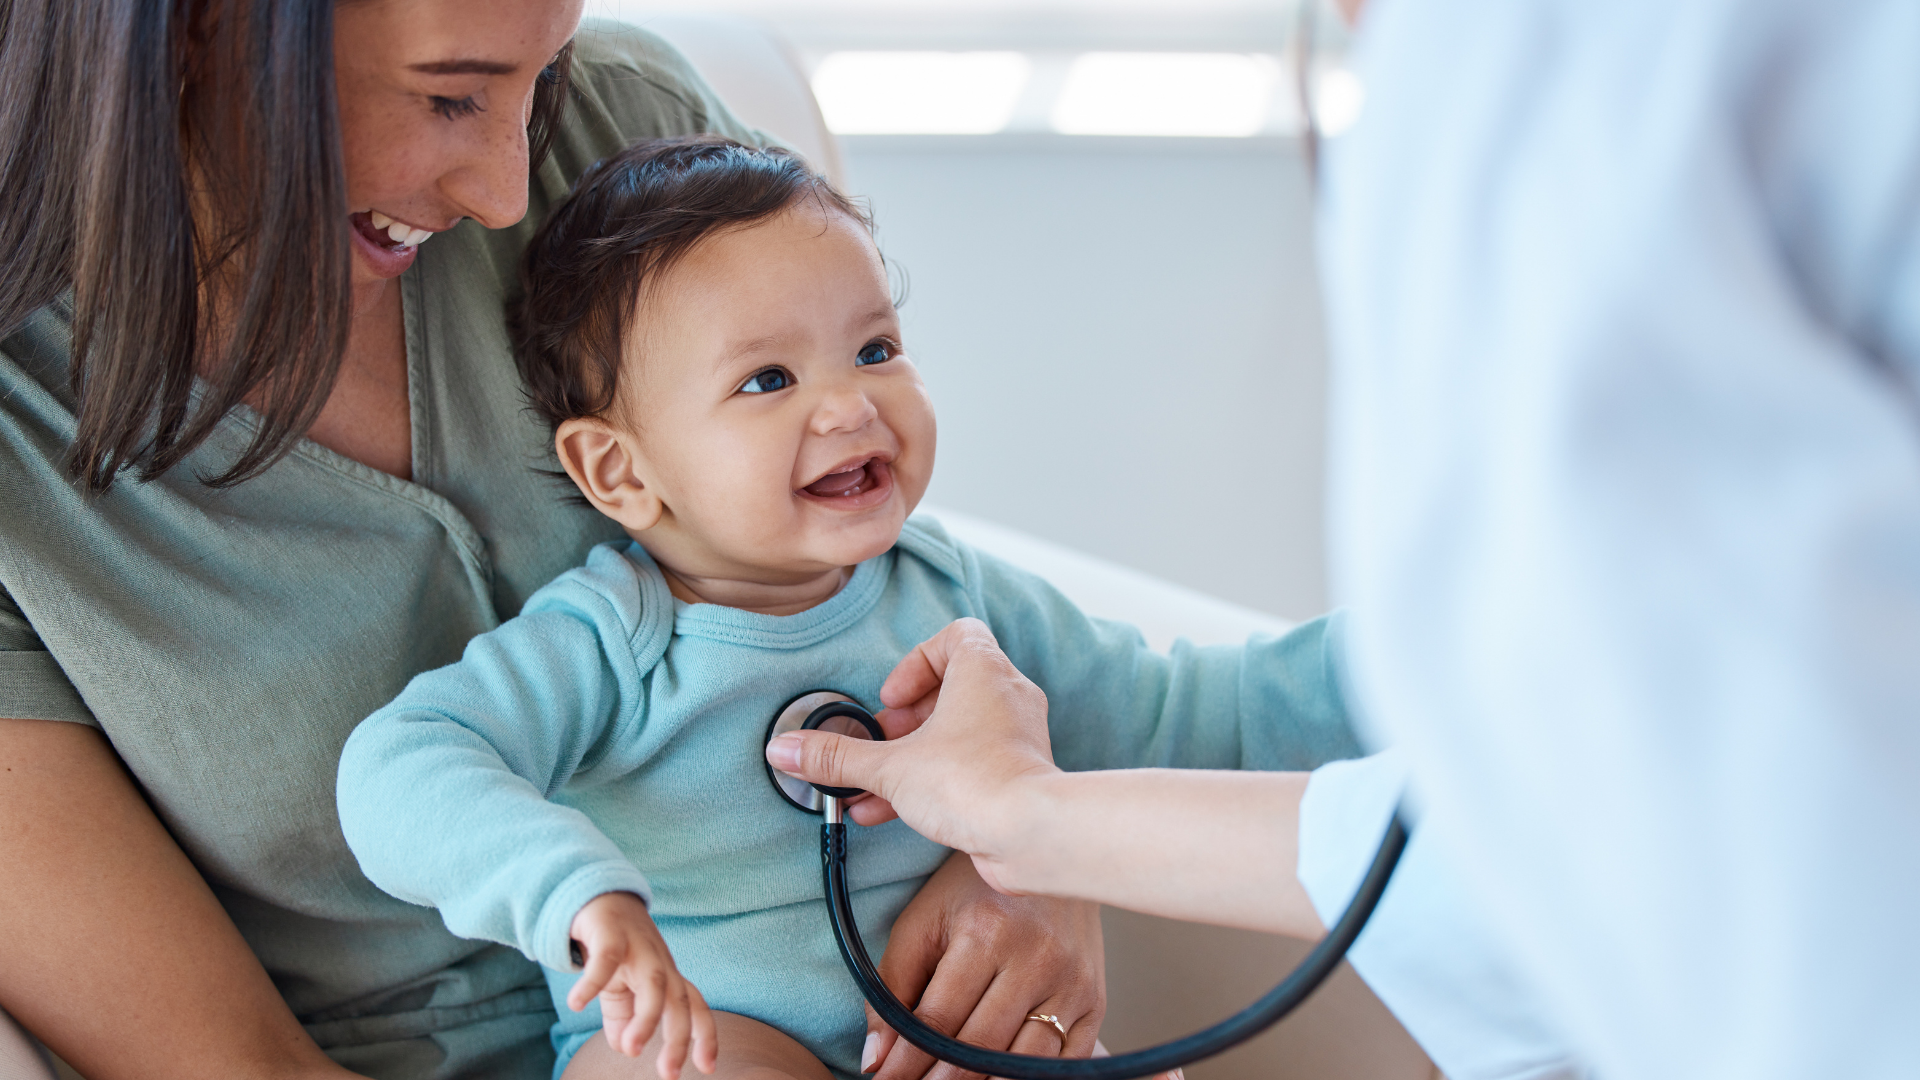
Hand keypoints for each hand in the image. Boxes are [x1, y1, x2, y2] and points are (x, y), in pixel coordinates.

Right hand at [567, 892, 717, 1079]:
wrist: (599, 895)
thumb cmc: (616, 948)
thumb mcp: (621, 988)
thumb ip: (625, 1018)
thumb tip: (626, 1049)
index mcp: (667, 977)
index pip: (695, 1007)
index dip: (705, 1036)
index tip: (708, 1068)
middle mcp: (659, 963)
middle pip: (679, 1001)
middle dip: (678, 1038)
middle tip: (669, 1074)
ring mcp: (638, 947)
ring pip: (654, 983)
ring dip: (646, 1019)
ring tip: (631, 1049)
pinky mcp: (611, 933)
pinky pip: (604, 960)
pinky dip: (592, 982)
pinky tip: (576, 1005)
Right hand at [765, 618, 1059, 871]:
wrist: (1030, 835)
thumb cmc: (975, 781)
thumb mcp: (890, 766)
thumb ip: (837, 757)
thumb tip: (786, 749)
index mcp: (984, 670)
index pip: (955, 636)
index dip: (916, 662)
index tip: (891, 698)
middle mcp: (1008, 696)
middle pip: (951, 689)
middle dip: (906, 721)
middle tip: (881, 743)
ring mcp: (1018, 737)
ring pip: (959, 734)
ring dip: (915, 756)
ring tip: (875, 785)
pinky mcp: (1019, 776)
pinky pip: (972, 766)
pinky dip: (935, 781)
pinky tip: (891, 812)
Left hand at [863, 852, 1104, 1079]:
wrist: (1049, 854)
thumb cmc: (978, 889)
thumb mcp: (924, 919)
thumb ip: (891, 984)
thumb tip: (877, 1056)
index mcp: (986, 932)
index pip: (936, 1021)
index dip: (904, 1061)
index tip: (882, 1079)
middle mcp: (1036, 958)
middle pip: (978, 1048)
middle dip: (936, 1079)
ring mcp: (1071, 982)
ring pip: (1020, 1062)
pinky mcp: (1095, 1000)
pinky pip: (1062, 1060)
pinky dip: (1026, 1076)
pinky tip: (997, 1076)